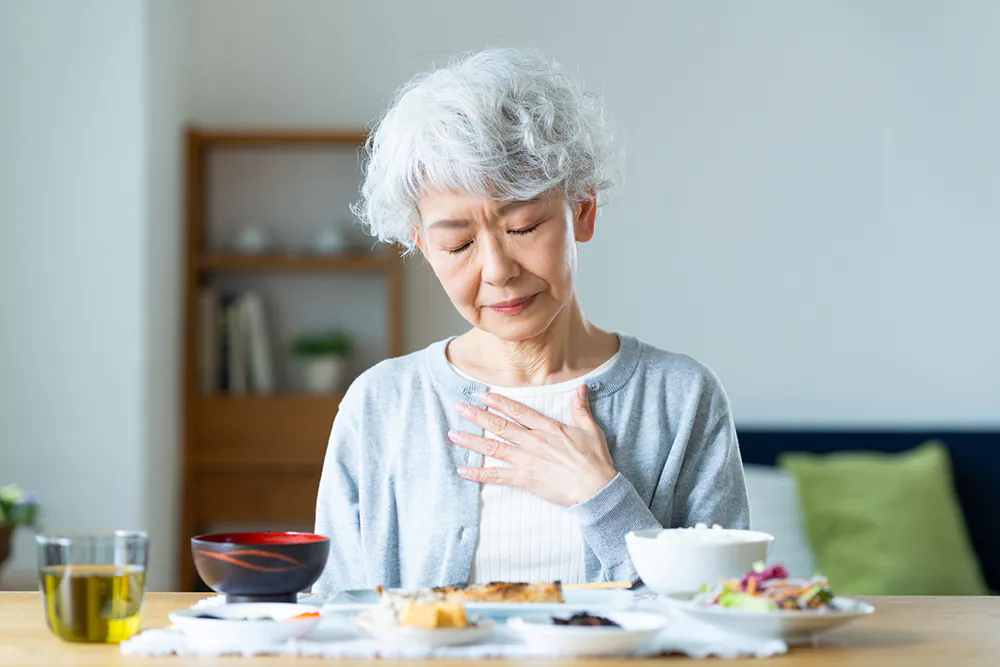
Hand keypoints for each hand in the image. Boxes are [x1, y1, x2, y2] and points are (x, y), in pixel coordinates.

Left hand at [448, 385, 616, 505]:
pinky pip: (496, 476)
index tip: (483, 396)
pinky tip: (463, 470)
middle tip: (459, 408)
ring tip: (454, 435)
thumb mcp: (590, 429)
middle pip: (499, 426)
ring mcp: (526, 460)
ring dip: (472, 441)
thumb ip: (581, 408)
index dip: (499, 402)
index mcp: (548, 428)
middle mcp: (533, 441)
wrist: (596, 488)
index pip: (518, 411)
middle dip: (477, 416)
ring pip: (493, 447)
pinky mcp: (524, 479)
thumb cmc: (595, 460)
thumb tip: (582, 387)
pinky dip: (478, 474)